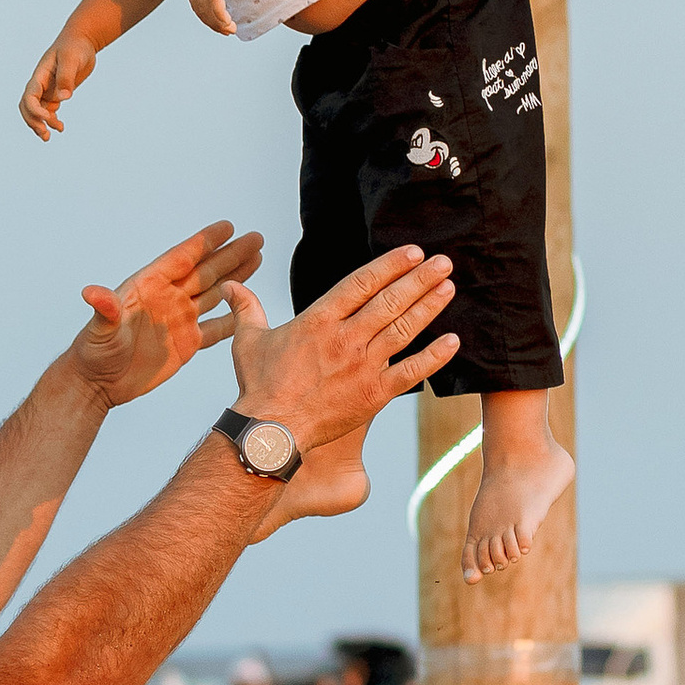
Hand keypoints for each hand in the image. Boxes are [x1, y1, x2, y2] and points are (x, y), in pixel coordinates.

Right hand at [19, 28, 96, 138]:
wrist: (81, 40)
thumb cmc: (75, 46)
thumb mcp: (71, 59)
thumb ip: (66, 77)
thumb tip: (64, 98)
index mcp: (40, 76)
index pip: (29, 97)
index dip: (35, 111)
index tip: (49, 118)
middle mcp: (40, 84)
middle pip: (27, 108)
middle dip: (33, 122)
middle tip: (46, 134)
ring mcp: (47, 89)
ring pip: (36, 112)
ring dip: (39, 125)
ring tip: (49, 137)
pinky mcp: (56, 93)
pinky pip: (47, 110)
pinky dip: (50, 121)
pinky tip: (59, 127)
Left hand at [72, 219, 266, 408]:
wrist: (98, 384)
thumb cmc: (93, 353)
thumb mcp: (99, 330)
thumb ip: (104, 310)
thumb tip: (92, 293)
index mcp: (148, 288)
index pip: (181, 259)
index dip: (204, 242)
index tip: (227, 227)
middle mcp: (167, 299)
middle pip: (206, 271)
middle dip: (231, 254)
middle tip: (255, 238)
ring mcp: (179, 320)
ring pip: (215, 293)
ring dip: (236, 278)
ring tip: (256, 258)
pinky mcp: (186, 343)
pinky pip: (215, 327)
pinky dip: (233, 318)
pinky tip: (248, 306)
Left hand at [184, 0, 249, 35]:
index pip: (194, 3)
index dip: (205, 17)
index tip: (218, 24)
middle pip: (199, 9)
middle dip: (211, 24)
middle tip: (226, 31)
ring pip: (206, 8)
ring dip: (217, 23)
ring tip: (230, 30)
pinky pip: (215, 1)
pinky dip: (220, 15)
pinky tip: (228, 23)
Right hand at [227, 246, 459, 452]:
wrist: (270, 432)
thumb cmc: (258, 387)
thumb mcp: (248, 342)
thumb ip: (247, 309)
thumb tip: (231, 286)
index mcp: (318, 321)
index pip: (361, 283)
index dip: (390, 265)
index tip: (412, 253)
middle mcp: (345, 339)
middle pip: (390, 301)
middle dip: (419, 279)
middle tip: (443, 262)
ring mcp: (362, 366)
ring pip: (403, 330)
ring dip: (429, 307)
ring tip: (449, 287)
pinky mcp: (373, 394)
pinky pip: (411, 372)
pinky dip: (434, 356)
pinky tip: (453, 341)